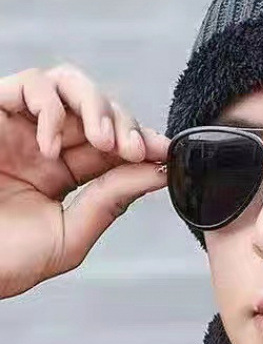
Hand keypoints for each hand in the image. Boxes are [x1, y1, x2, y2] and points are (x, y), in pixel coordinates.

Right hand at [0, 63, 169, 298]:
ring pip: (71, 84)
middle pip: (100, 109)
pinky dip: (53, 109)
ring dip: (98, 107)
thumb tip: (156, 173)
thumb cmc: (1, 259)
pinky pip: (33, 84)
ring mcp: (19, 126)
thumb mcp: (67, 237)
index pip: (113, 146)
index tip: (166, 153)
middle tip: (136, 150)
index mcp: (61, 174)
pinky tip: (51, 148)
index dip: (142, 142)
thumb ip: (110, 202)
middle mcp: (42, 144)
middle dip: (127, 125)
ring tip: (104, 142)